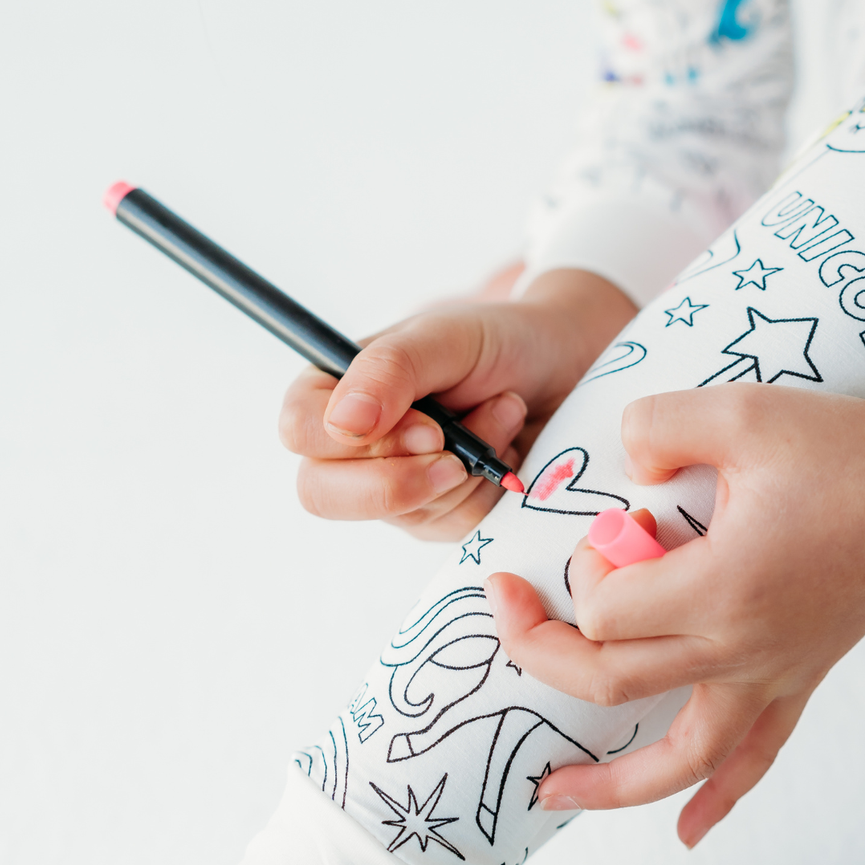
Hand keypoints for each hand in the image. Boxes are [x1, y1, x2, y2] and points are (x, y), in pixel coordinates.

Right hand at [279, 268, 634, 541]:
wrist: (564, 365)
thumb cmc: (497, 340)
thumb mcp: (445, 338)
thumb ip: (389, 370)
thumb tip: (341, 423)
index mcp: (333, 389)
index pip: (300, 432)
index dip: (360, 440)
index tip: (429, 424)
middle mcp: (351, 443)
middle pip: (323, 494)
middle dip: (400, 481)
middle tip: (457, 451)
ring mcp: (392, 484)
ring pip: (401, 514)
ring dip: (466, 468)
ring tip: (502, 413)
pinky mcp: (438, 514)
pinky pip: (451, 526)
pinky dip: (488, 487)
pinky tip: (506, 448)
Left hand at [487, 388, 864, 844]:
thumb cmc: (846, 448)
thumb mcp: (742, 409)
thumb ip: (659, 426)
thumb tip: (623, 468)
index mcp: (724, 586)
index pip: (607, 607)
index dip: (585, 566)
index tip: (613, 523)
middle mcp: (743, 646)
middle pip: (613, 682)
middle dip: (545, 651)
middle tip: (508, 608)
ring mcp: (772, 673)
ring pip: (680, 758)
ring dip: (610, 784)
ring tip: (551, 794)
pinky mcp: (798, 679)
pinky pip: (754, 758)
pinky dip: (717, 801)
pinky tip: (689, 834)